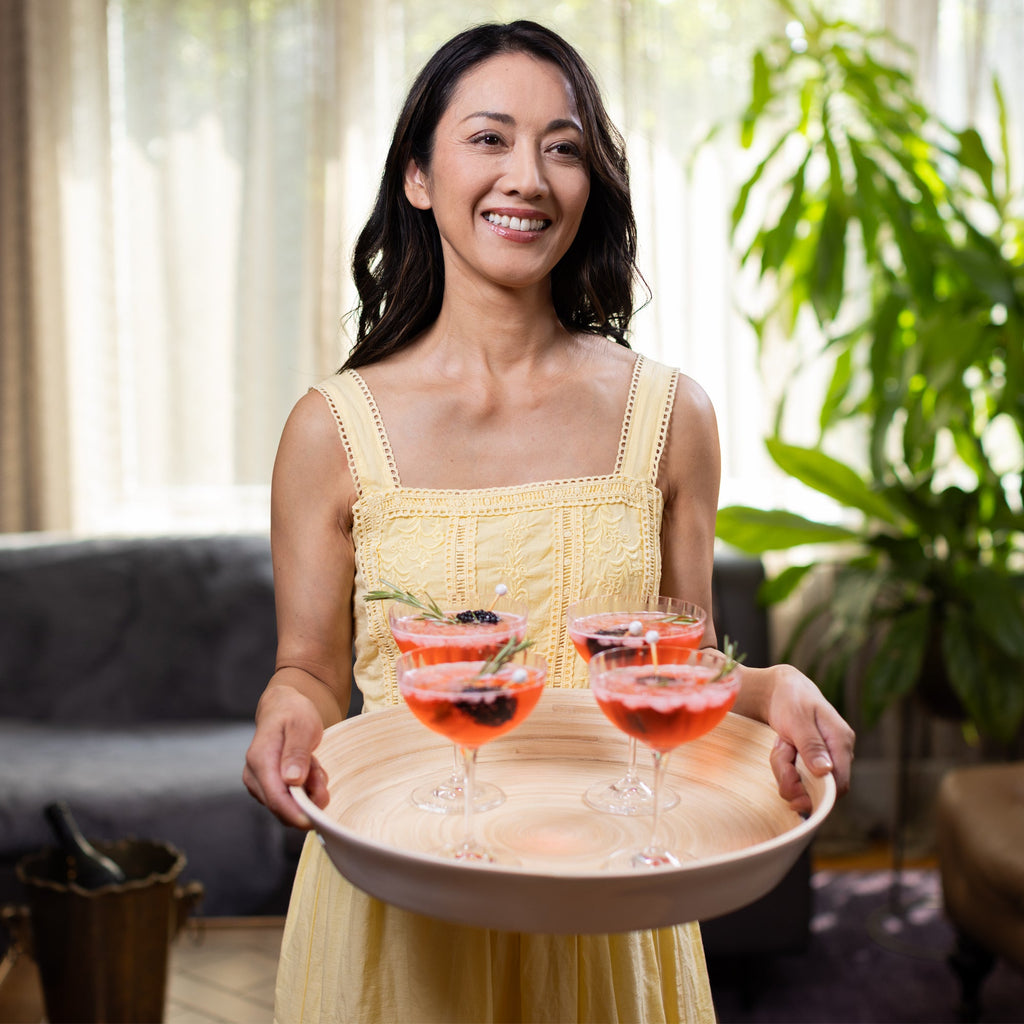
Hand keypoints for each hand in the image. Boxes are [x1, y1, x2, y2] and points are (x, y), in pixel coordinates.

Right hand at [243, 686, 329, 827]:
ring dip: (309, 791)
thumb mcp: (302, 726)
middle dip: (309, 798)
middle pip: (282, 806)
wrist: (285, 708)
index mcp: (259, 759)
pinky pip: (290, 800)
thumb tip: (291, 780)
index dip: (296, 813)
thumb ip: (297, 753)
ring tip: (314, 764)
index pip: (276, 798)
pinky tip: (310, 770)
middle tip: (320, 773)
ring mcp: (259, 783)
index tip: (316, 819)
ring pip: (289, 804)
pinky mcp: (268, 787)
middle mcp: (253, 775)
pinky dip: (306, 789)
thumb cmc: (294, 713)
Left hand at [758, 664, 854, 813]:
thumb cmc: (791, 699)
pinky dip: (784, 763)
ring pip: (803, 781)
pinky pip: (796, 773)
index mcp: (841, 741)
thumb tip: (826, 771)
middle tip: (780, 751)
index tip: (793, 793)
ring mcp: (825, 756)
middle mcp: (837, 752)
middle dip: (792, 776)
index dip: (818, 795)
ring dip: (784, 767)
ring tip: (781, 744)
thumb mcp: (798, 719)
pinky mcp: (812, 759)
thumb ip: (811, 745)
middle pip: (818, 786)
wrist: (779, 690)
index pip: (840, 783)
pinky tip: (782, 746)